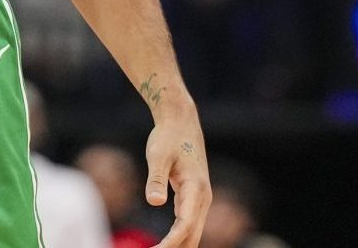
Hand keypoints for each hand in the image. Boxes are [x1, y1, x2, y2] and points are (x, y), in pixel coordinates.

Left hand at [146, 112, 210, 247]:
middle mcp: (202, 198)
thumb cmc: (167, 137)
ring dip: (177, 246)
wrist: (180, 122)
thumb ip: (156, 179)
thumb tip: (154, 203)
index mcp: (196, 188)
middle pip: (192, 235)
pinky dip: (178, 237)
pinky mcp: (193, 198)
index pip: (184, 225)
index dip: (171, 242)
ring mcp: (200, 200)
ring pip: (192, 233)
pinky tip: (164, 245)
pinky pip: (188, 224)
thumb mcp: (158, 155)